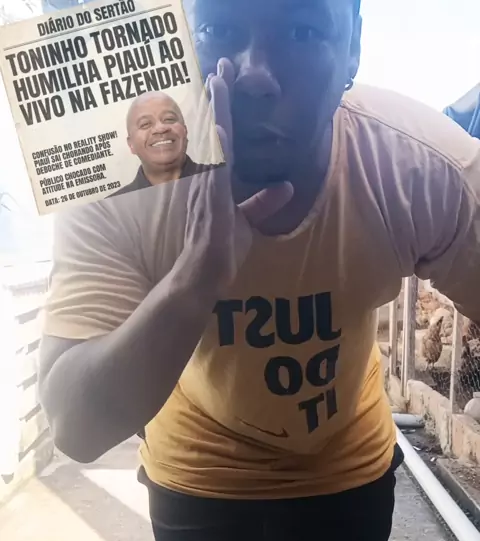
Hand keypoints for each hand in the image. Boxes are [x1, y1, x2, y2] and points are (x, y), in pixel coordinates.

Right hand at [181, 58, 293, 292]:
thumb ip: (263, 202)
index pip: (222, 137)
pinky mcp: (210, 204)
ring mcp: (206, 188)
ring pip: (212, 143)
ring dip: (216, 112)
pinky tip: (221, 128)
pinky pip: (214, 171)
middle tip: (222, 64)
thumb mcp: (248, 222)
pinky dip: (219, 149)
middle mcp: (207, 178)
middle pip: (214, 130)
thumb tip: (286, 186)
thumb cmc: (221, 248)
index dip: (224, 109)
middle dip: (218, 97)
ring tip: (218, 80)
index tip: (225, 80)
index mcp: (216, 179)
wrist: (205, 274)